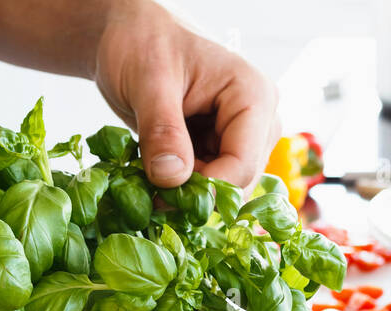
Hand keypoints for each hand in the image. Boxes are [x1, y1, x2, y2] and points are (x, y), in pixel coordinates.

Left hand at [94, 1, 279, 188]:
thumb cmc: (143, 41)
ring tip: (150, 173)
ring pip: (226, 188)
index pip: (243, 165)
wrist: (131, 35)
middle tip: (150, 188)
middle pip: (239, 181)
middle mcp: (259, 121)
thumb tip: (172, 180)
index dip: (204, 188)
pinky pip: (211, 183)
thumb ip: (162, 130)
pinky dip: (184, 186)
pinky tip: (159, 170)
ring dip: (189, 192)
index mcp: (253, 96)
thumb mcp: (147, 81)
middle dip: (197, 192)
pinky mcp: (225, 149)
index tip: (160, 195)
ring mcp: (245, 138)